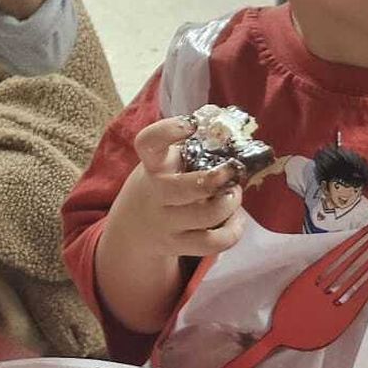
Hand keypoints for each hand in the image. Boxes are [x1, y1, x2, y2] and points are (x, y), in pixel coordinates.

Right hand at [105, 115, 249, 260]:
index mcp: (152, 164)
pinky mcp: (176, 245)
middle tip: (230, 172)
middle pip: (183, 188)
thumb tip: (228, 122)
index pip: (148, 143)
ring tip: (233, 195)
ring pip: (206, 216)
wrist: (133, 229)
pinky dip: (233, 230)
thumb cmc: (160, 185)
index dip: (169, 130)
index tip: (191, 124)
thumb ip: (190, 147)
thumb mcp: (164, 163)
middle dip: (214, 179)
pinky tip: (234, 219)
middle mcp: (155, 193)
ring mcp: (165, 222)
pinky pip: (213, 242)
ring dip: (230, 203)